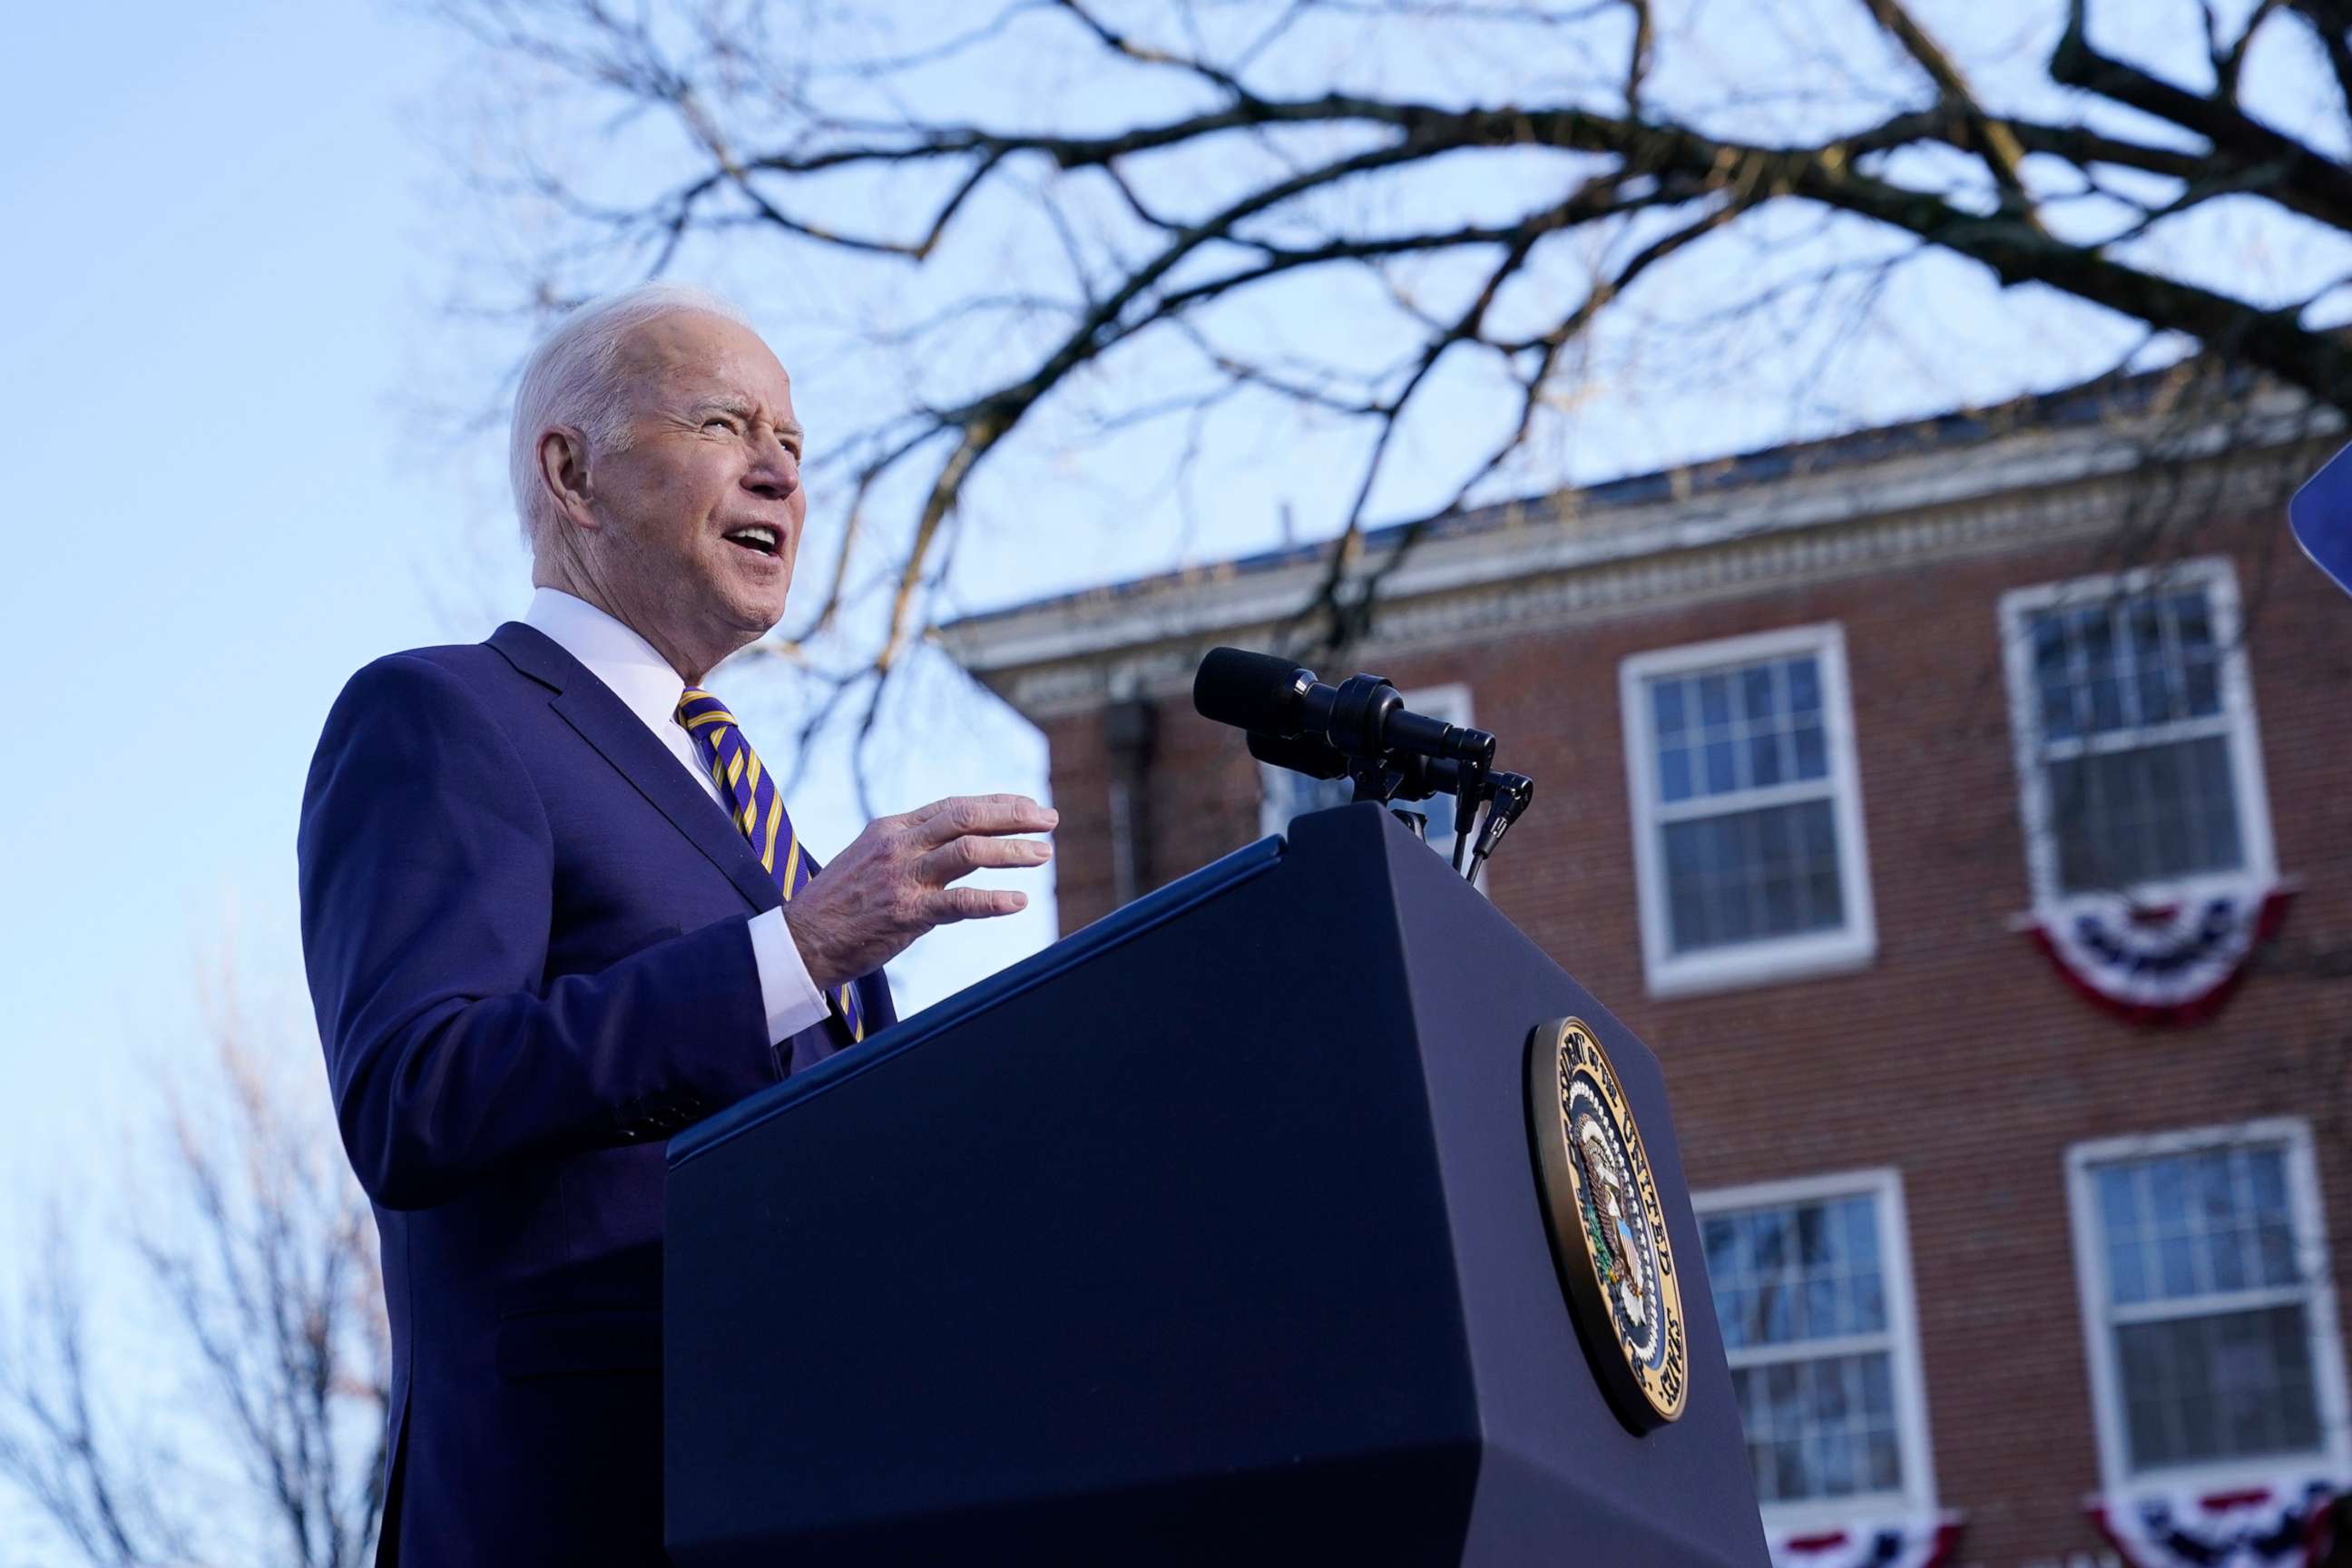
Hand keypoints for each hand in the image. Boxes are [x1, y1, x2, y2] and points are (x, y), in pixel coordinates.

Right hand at [782, 794, 1056, 989]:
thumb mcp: (871, 859)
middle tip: (1049, 818)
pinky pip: (959, 903)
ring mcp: (903, 878)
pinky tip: (1018, 901)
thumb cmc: (840, 904)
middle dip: (1014, 815)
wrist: (800, 940)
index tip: (1028, 804)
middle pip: (967, 817)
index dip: (997, 803)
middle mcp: (899, 845)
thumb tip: (957, 843)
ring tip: (1044, 853)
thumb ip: (910, 848)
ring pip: (969, 851)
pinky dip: (993, 900)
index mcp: (892, 828)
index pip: (954, 805)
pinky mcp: (906, 913)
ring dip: (1012, 851)